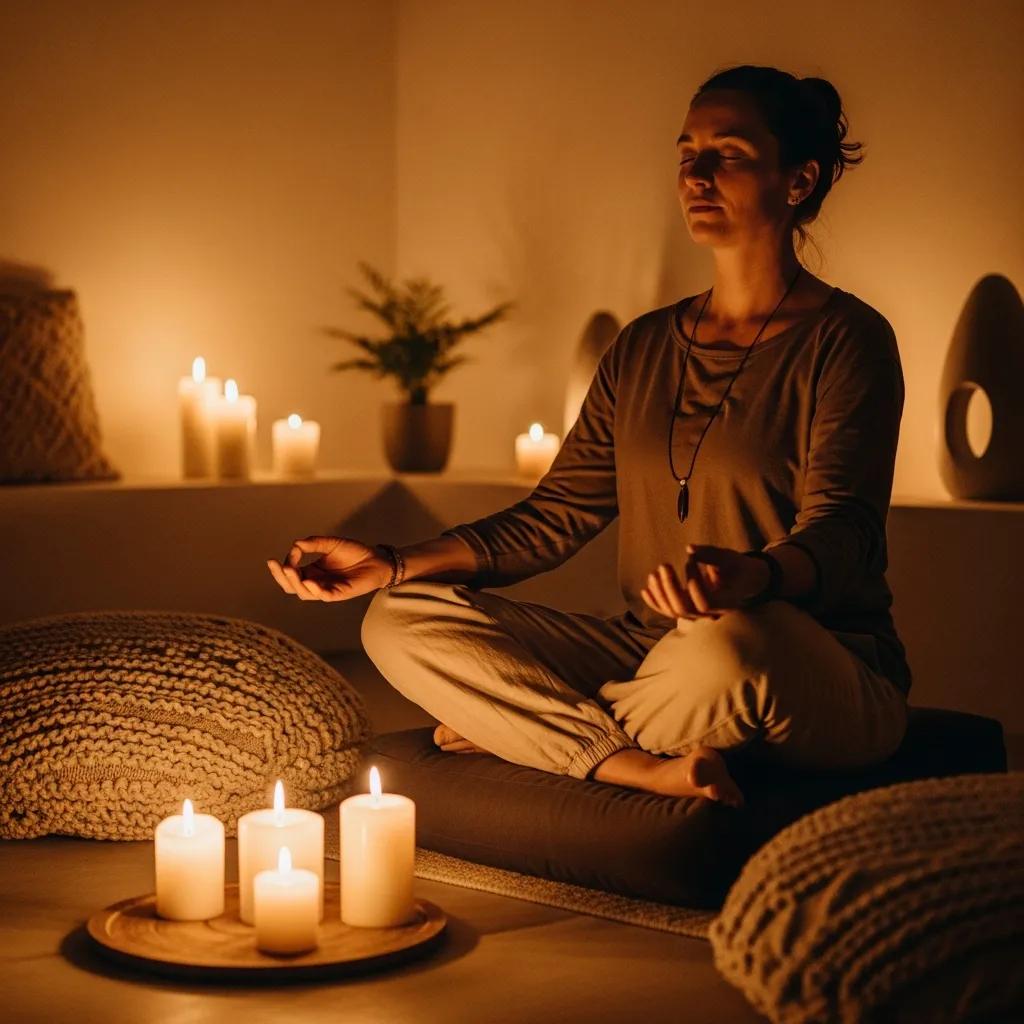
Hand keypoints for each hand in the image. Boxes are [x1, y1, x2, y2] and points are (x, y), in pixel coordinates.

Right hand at [266, 536, 391, 601]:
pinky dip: (315, 590)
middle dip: (282, 577)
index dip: (287, 563)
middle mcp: (316, 582)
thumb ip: (314, 543)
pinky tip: (309, 581)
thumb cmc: (354, 552)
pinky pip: (324, 595)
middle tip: (277, 565)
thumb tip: (296, 544)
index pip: (291, 573)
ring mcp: (327, 589)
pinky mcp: (339, 593)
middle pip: (292, 586)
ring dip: (295, 582)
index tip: (293, 549)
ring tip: (290, 569)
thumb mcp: (331, 543)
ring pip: (304, 593)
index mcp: (312, 571)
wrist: (376, 559)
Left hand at [641, 544, 769, 620]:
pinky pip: (668, 611)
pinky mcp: (688, 610)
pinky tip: (645, 590)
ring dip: (660, 593)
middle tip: (663, 565)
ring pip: (674, 611)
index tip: (689, 562)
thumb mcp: (729, 558)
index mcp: (725, 603)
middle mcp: (711, 613)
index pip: (705, 603)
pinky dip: (655, 602)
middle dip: (670, 587)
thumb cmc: (737, 567)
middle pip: (684, 609)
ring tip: (653, 574)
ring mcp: (697, 614)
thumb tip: (689, 549)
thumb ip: (711, 554)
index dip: (694, 584)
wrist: (742, 580)